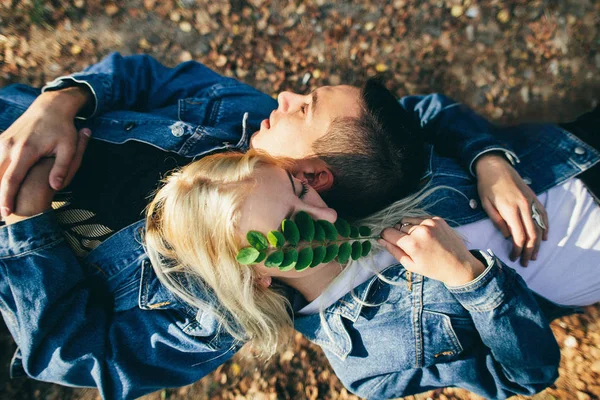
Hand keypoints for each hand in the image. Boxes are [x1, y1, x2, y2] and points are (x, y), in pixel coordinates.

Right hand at [0, 87, 90, 217]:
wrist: (50, 107)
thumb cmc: (62, 129)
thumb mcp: (69, 148)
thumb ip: (62, 168)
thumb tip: (56, 186)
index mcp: (25, 151)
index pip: (11, 179)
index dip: (6, 198)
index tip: (6, 213)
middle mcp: (9, 146)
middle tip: (0, 216)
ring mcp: (3, 141)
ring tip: (0, 205)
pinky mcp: (1, 140)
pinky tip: (0, 186)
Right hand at [378, 217, 485, 286]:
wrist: (460, 265)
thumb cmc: (434, 269)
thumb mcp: (410, 265)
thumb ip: (393, 251)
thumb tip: (380, 240)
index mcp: (412, 244)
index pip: (388, 232)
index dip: (385, 236)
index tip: (388, 241)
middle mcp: (420, 230)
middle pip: (397, 226)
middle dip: (398, 234)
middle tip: (407, 246)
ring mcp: (430, 223)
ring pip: (407, 220)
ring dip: (408, 228)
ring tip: (417, 240)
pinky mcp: (437, 219)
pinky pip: (419, 218)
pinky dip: (418, 225)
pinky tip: (426, 236)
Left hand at [474, 154, 548, 266]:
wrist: (495, 166)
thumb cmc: (486, 186)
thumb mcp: (486, 204)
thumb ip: (497, 221)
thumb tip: (507, 236)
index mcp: (509, 209)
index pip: (518, 236)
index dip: (518, 249)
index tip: (514, 258)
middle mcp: (523, 206)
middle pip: (531, 234)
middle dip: (530, 251)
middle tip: (526, 262)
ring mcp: (530, 201)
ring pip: (539, 226)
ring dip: (539, 243)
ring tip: (535, 255)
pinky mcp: (534, 197)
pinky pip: (543, 214)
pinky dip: (546, 227)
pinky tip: (545, 237)